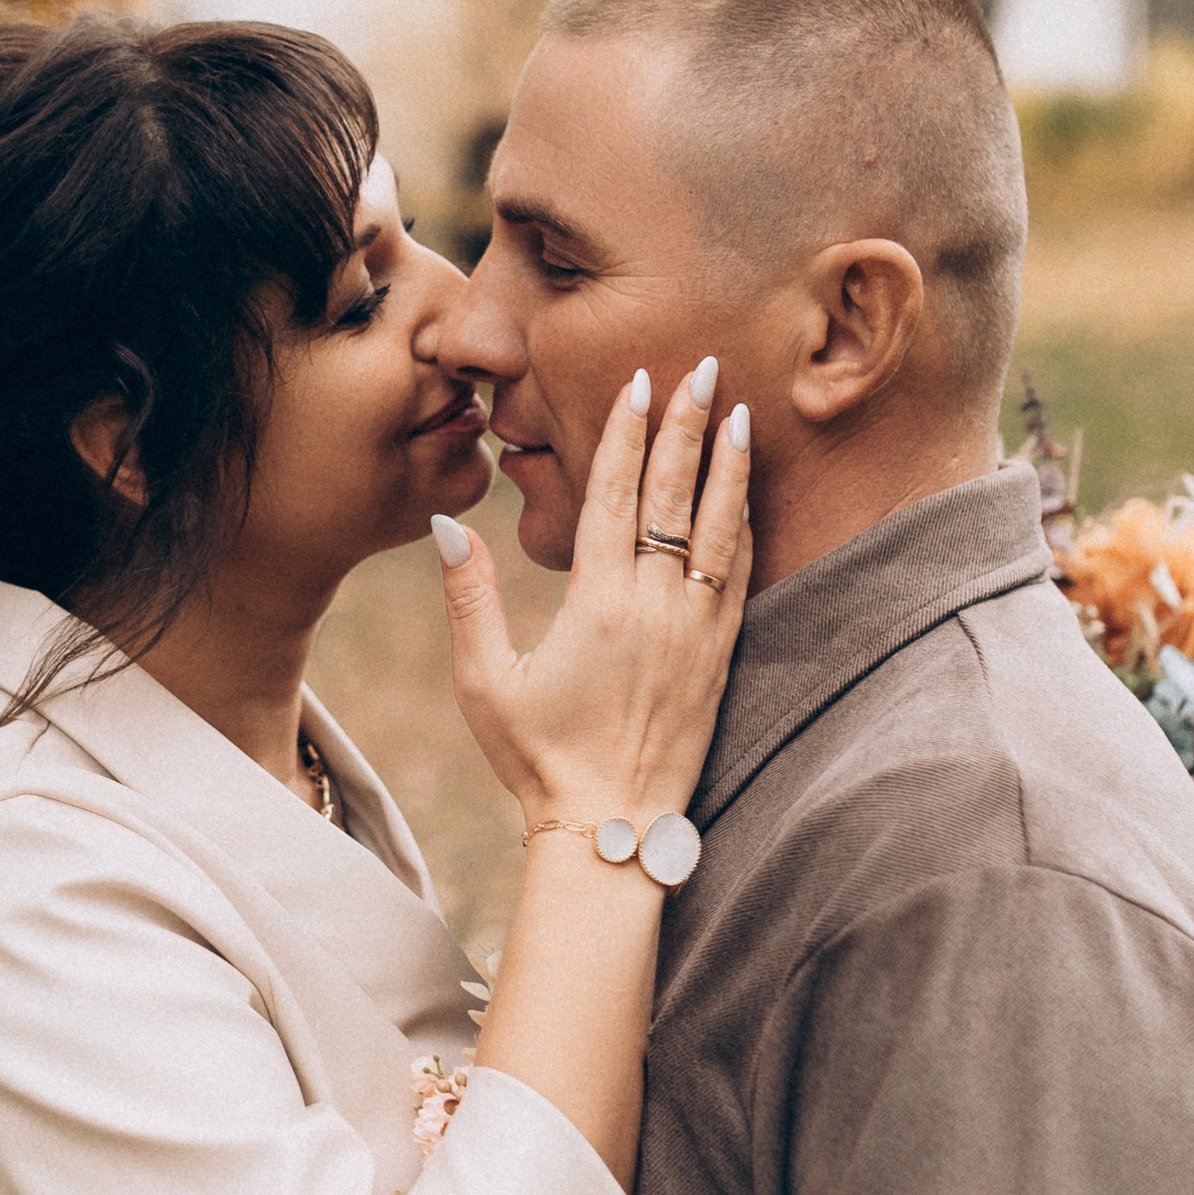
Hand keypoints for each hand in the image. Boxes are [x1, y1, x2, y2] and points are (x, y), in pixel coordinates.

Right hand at [436, 357, 751, 827]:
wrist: (610, 829)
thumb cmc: (536, 758)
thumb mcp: (484, 680)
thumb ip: (468, 597)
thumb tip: (447, 521)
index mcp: (598, 604)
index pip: (617, 495)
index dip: (628, 433)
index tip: (639, 381)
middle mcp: (657, 609)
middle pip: (676, 495)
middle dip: (689, 425)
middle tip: (703, 366)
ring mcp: (698, 632)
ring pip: (721, 529)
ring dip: (730, 467)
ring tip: (740, 412)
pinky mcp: (722, 658)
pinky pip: (741, 576)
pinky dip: (744, 527)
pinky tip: (746, 496)